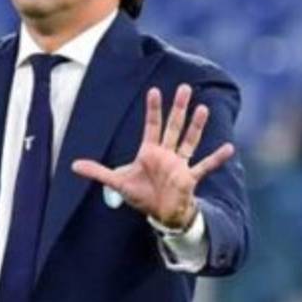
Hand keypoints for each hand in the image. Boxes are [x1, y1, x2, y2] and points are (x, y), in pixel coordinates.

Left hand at [71, 84, 234, 229]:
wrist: (160, 213)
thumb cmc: (141, 195)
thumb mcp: (118, 182)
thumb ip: (98, 172)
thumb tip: (72, 166)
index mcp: (150, 152)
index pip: (152, 126)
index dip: (153, 109)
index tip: (154, 90)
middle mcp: (167, 154)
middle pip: (174, 127)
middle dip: (178, 108)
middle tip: (185, 87)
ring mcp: (180, 165)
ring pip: (189, 141)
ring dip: (196, 126)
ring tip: (203, 108)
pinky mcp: (190, 178)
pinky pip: (205, 166)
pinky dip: (216, 158)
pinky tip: (229, 147)